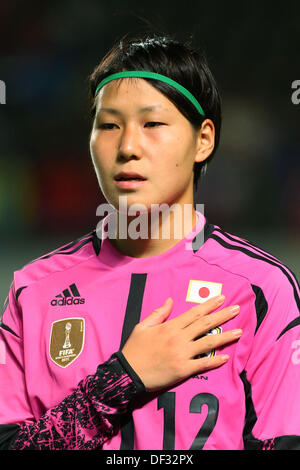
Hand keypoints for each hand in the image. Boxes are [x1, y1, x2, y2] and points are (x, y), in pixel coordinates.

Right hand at [121, 295, 240, 391]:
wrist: (127, 373)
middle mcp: (179, 338)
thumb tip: (170, 300)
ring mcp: (182, 354)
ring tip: (239, 332)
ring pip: (208, 342)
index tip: (221, 298)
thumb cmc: (134, 349)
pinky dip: (215, 360)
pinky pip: (203, 363)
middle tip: (237, 309)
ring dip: (225, 336)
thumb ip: (158, 313)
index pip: (194, 313)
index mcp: (170, 326)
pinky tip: (226, 357)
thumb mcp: (142, 326)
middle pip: (205, 324)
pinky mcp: (183, 370)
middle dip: (223, 315)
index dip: (209, 305)